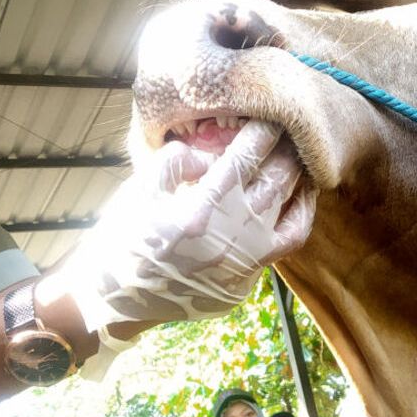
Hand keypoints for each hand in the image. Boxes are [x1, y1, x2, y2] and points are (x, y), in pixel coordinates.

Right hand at [48, 120, 315, 353]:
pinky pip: (287, 245)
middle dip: (287, 150)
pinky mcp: (246, 282)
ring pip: (290, 211)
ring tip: (301, 158)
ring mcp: (242, 263)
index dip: (262, 132)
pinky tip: (300, 198)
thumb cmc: (122, 238)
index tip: (270, 116)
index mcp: (199, 210)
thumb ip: (178, 160)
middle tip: (293, 130)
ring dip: (299, 179)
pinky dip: (299, 217)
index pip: (244, 159)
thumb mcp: (139, 189)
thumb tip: (214, 154)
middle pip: (275, 181)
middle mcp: (228, 237)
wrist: (115, 300)